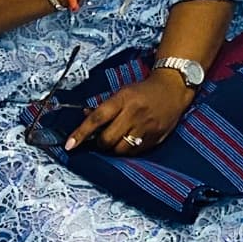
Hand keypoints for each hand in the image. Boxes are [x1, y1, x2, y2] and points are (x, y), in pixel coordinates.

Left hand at [64, 71, 192, 155]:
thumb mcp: (123, 92)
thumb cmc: (143, 90)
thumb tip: (84, 117)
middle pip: (107, 139)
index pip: (97, 118)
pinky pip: (134, 152)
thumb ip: (105, 107)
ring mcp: (146, 127)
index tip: (69, 145)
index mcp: (124, 99)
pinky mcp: (155, 137)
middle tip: (102, 138)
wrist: (173, 89)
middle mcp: (134, 114)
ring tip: (117, 139)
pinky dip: (127, 150)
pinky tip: (130, 141)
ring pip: (120, 149)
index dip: (81, 133)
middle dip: (100, 143)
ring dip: (113, 148)